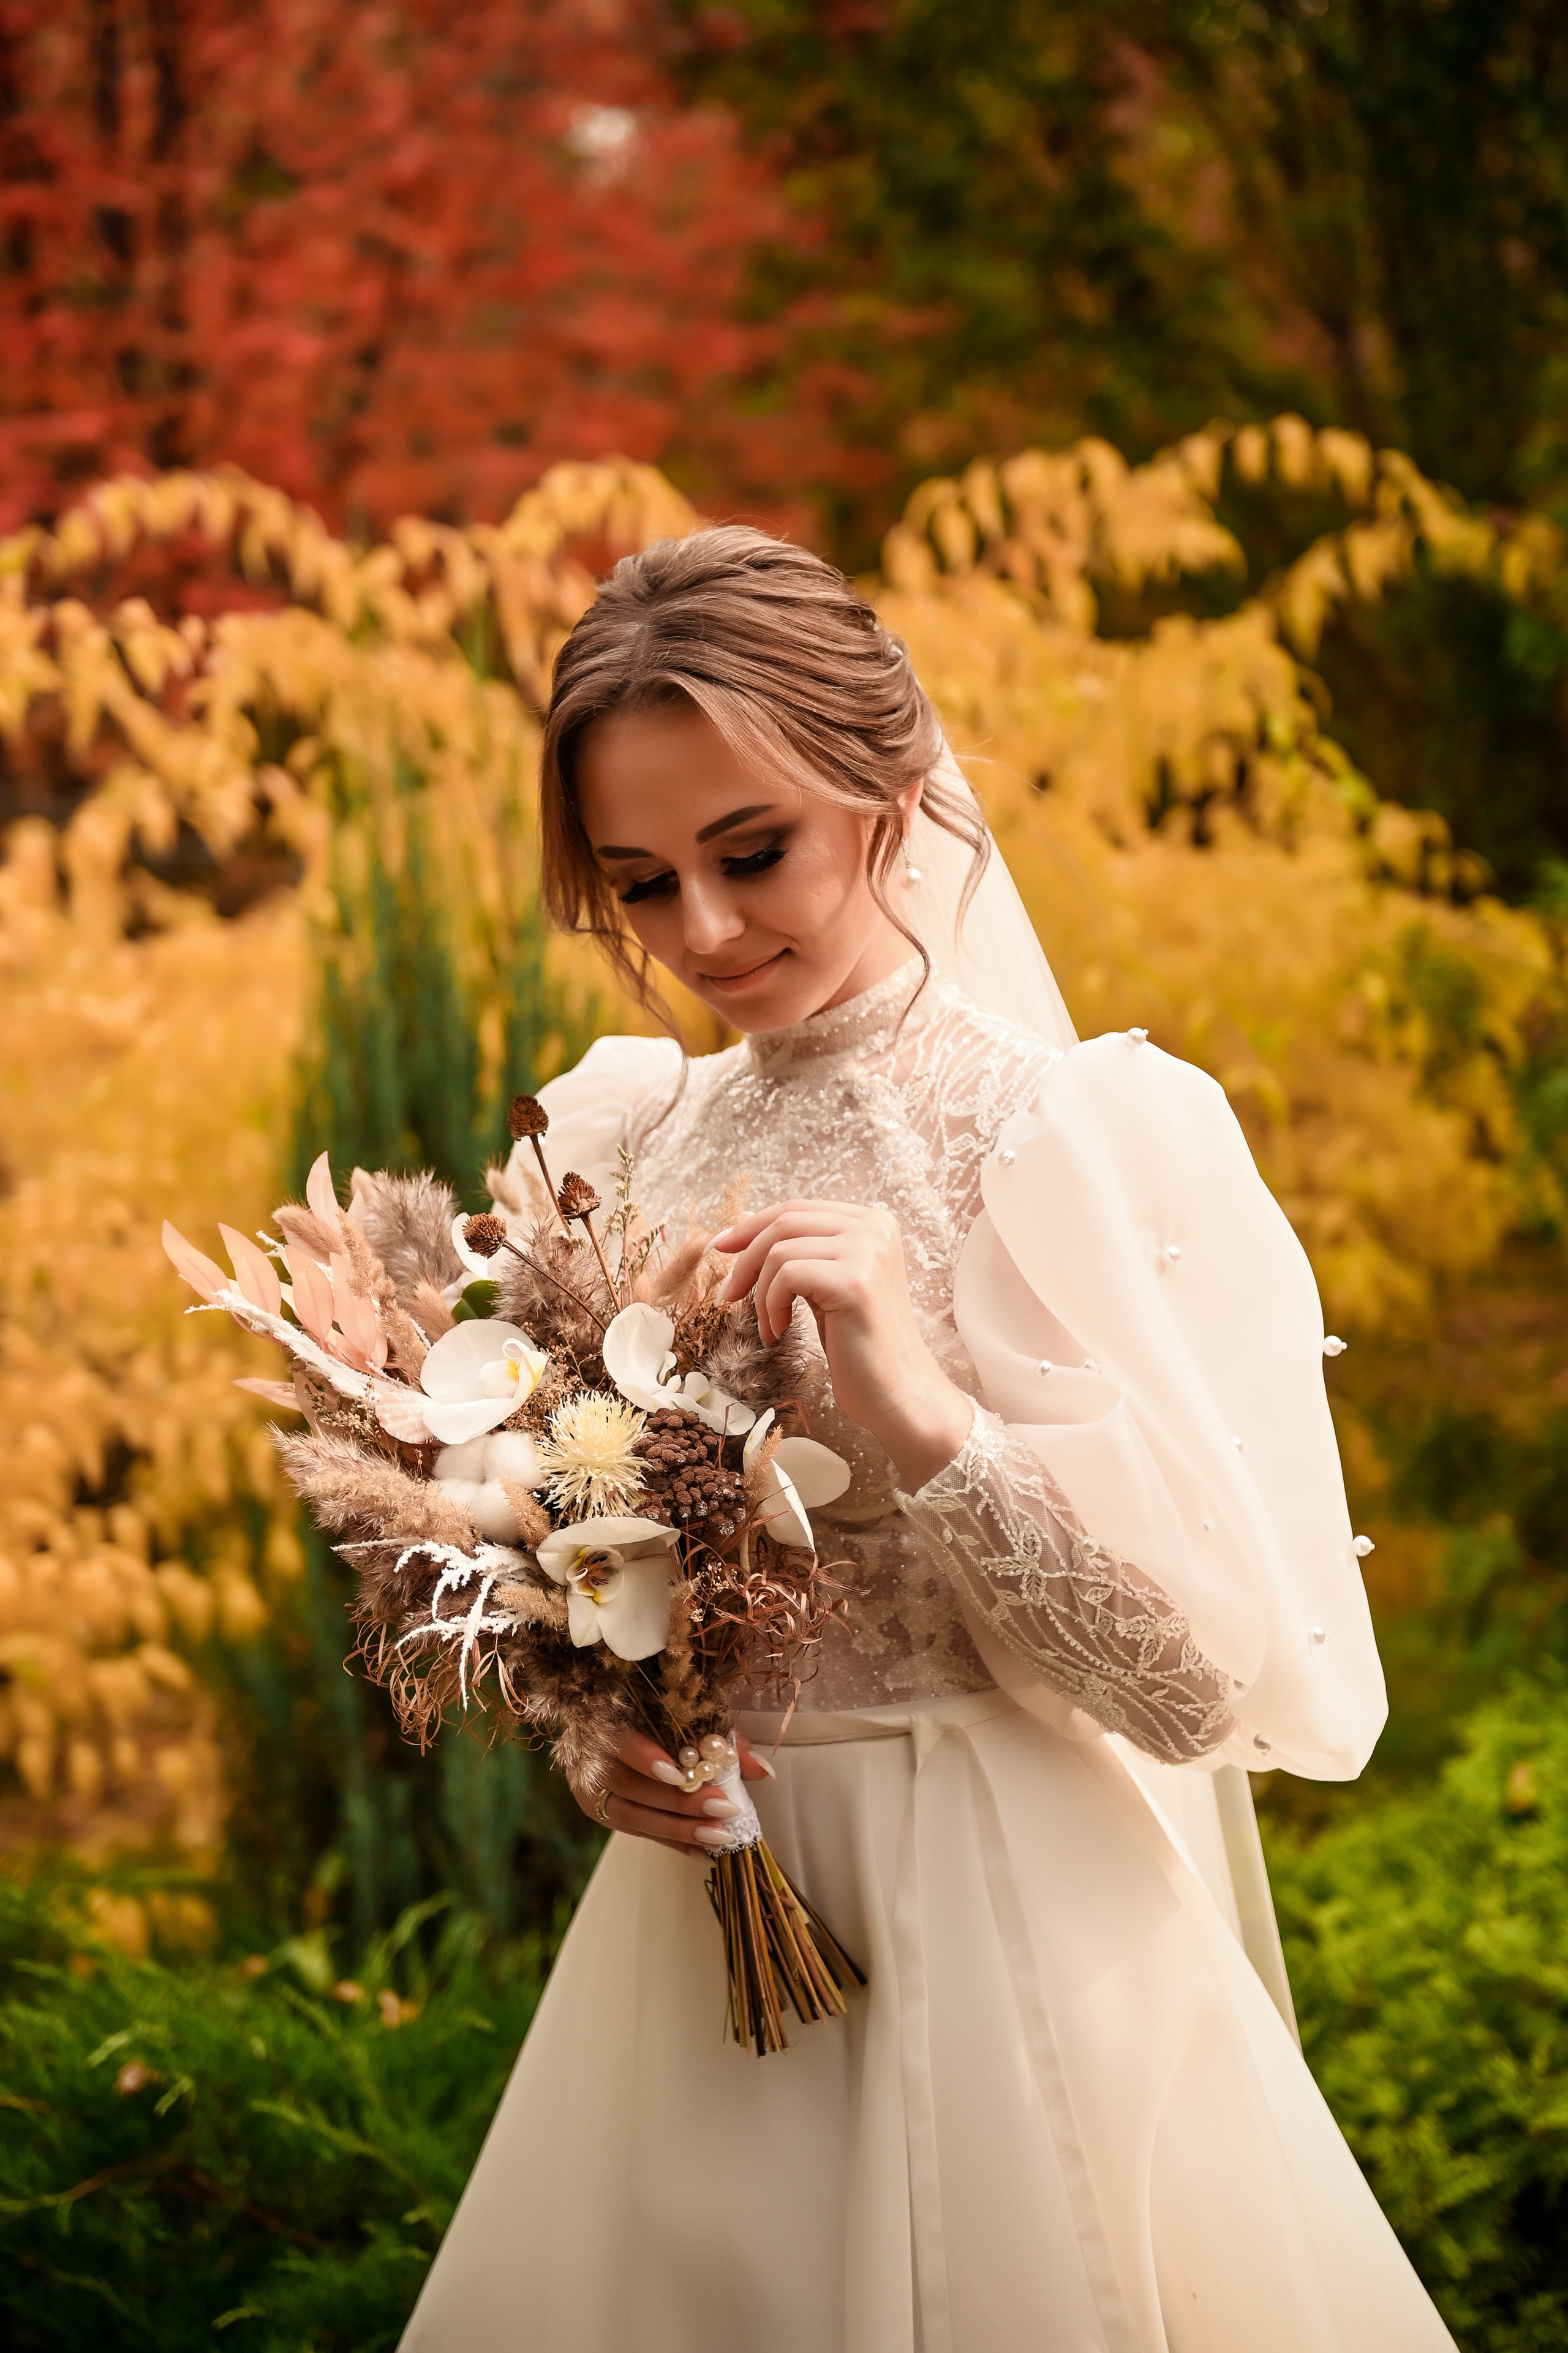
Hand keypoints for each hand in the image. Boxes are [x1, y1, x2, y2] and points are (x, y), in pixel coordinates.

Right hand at [571, 1728, 775, 1856]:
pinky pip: (640, 1833)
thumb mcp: (684, 1715)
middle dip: (679, 1801)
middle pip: (630, 1787)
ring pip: (632, 1816)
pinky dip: (673, 1843)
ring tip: (718, 1835)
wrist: (598, 1725)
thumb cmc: (648, 1713)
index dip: (645, 1758)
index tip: (679, 1773)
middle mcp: (589, 1760)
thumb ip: (720, 1737)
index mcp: (603, 1723)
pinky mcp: (602, 1815)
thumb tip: (762, 1770)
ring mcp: (592, 1792)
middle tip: (723, 1807)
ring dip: (679, 1829)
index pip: (618, 1741)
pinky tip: (704, 1852)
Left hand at [712, 1198, 972, 1490]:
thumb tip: (742, 1232)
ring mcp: (867, 1251)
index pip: (797, 1208)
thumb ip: (804, 1253)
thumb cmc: (859, 1343)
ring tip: (768, 1325)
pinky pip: (786, 1277)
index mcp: (872, 1222)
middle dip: (745, 1258)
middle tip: (729, 1295)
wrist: (897, 1391)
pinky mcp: (854, 1281)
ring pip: (779, 1250)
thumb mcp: (828, 1284)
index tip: (723, 1247)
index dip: (753, 1225)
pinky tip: (779, 1332)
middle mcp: (874, 1227)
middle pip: (785, 1222)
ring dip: (760, 1293)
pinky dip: (770, 1306)